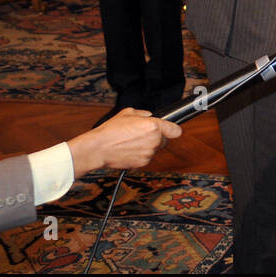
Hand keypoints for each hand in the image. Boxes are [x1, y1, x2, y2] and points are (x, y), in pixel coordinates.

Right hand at [67, 108, 181, 174]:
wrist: (99, 148)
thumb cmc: (111, 130)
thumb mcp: (128, 113)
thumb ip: (143, 114)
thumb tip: (150, 116)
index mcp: (154, 126)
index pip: (176, 130)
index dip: (173, 129)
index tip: (170, 129)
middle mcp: (154, 140)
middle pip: (164, 140)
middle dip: (156, 137)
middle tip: (141, 135)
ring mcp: (149, 153)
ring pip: (155, 149)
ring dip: (148, 146)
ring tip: (132, 142)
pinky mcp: (143, 163)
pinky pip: (147, 157)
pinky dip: (141, 154)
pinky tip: (129, 150)